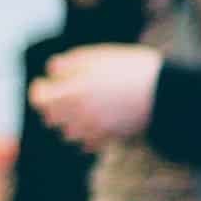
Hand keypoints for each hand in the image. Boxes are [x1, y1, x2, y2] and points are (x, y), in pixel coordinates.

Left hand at [28, 44, 162, 151]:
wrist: (160, 92)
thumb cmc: (128, 69)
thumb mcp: (95, 57)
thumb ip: (68, 64)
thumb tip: (52, 72)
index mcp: (71, 92)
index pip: (39, 99)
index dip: (40, 89)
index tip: (46, 83)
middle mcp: (78, 115)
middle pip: (51, 118)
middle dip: (54, 106)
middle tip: (66, 93)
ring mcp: (93, 130)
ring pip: (68, 133)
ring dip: (70, 121)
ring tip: (84, 107)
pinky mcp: (107, 140)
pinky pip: (87, 143)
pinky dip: (87, 134)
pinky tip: (97, 120)